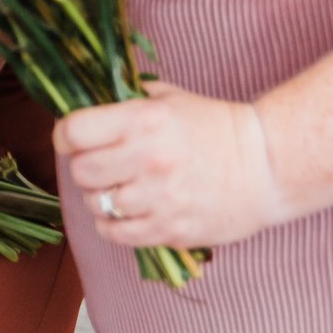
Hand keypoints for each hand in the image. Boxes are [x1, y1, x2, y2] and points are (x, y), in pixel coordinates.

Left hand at [54, 81, 291, 248]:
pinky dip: (111, 225)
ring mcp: (160, 198)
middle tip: (97, 165)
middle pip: (80, 171)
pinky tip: (124, 213)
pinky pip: (117, 234)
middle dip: (82, 167)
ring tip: (115, 189)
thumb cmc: (214, 126)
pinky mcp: (172, 229)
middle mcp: (148, 159)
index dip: (65, 135)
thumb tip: (86, 100)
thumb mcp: (168, 98)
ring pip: (96, 204)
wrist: (267, 165)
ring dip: (99, 197)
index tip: (70, 139)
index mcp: (143, 120)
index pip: (75, 131)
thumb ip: (127, 99)